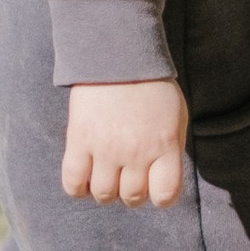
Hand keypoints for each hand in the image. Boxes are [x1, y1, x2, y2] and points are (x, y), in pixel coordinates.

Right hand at [63, 78, 188, 207]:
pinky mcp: (79, 140)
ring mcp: (106, 148)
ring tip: (106, 174)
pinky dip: (78, 188)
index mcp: (165, 145)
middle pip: (132, 197)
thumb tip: (163, 178)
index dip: (161, 197)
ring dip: (105, 191)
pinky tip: (84, 177)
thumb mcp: (176, 115)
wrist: (119, 53)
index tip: (155, 187)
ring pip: (103, 195)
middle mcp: (137, 152)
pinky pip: (73, 183)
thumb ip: (171, 149)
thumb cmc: (152, 85)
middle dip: (131, 193)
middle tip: (127, 176)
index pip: (166, 195)